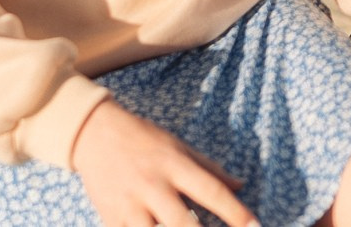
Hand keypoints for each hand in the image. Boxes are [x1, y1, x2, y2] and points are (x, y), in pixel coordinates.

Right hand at [72, 98, 255, 226]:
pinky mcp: (112, 220)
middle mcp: (153, 186)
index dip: (236, 213)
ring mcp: (130, 206)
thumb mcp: (179, 146)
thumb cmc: (144, 139)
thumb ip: (210, 169)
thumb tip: (240, 184)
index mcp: (174, 165)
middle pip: (185, 224)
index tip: (257, 226)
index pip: (212, 192)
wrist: (93, 134)